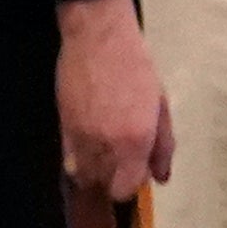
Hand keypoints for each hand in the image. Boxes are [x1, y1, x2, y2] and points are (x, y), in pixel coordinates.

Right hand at [56, 0, 172, 199]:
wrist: (99, 39)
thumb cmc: (137, 68)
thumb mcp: (161, 106)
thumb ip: (163, 146)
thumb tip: (162, 178)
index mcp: (135, 140)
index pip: (124, 188)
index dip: (131, 184)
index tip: (137, 171)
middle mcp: (105, 144)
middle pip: (102, 184)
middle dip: (114, 178)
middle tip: (124, 159)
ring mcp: (80, 137)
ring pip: (83, 174)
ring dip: (96, 170)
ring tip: (107, 151)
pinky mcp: (62, 126)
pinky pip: (68, 159)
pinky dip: (78, 160)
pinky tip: (90, 146)